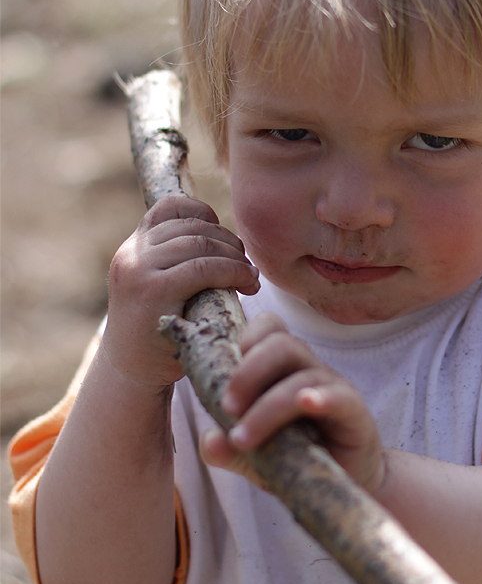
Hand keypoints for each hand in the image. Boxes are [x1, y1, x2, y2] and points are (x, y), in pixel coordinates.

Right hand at [101, 196, 259, 390]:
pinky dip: (233, 271)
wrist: (131, 376)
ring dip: (234, 256)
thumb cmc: (156, 334)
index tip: (223, 236)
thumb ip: (177, 263)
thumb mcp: (159, 289)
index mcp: (132, 249)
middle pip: (191, 225)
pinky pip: (203, 268)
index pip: (169, 207)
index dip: (202, 212)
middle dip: (227, 240)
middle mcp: (130, 254)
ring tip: (249, 275)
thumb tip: (225, 241)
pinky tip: (247, 283)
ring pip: (200, 244)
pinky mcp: (152, 291)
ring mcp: (138, 270)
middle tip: (246, 262)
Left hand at [200, 313, 385, 493]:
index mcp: (283, 368)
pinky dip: (321, 397)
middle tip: (227, 408)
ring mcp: (333, 388)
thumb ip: (230, 450)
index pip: (269, 329)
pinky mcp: (354, 413)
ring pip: (302, 377)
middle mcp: (308, 369)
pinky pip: (339, 397)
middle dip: (248, 372)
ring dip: (267, 406)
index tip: (223, 374)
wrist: (346, 483)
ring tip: (243, 438)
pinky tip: (307, 404)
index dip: (246, 338)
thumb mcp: (256, 458)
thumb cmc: (299, 458)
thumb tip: (210, 443)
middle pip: (282, 344)